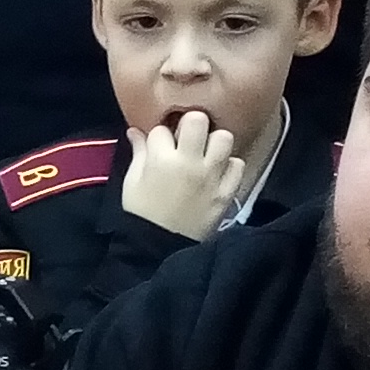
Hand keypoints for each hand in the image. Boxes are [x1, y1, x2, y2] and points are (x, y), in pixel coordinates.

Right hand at [116, 114, 247, 240]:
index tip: (159, 145)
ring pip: (224, 137)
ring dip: (214, 142)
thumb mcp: (132, 181)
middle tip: (187, 137)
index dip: (160, 135)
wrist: (158, 249)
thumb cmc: (141, 213)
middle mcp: (189, 162)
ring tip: (206, 153)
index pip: (162, 128)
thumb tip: (136, 130)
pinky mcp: (226, 191)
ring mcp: (211, 176)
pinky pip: (237, 164)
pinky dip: (229, 165)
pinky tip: (218, 172)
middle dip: (191, 124)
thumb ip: (139, 152)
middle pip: (198, 120)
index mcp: (160, 159)